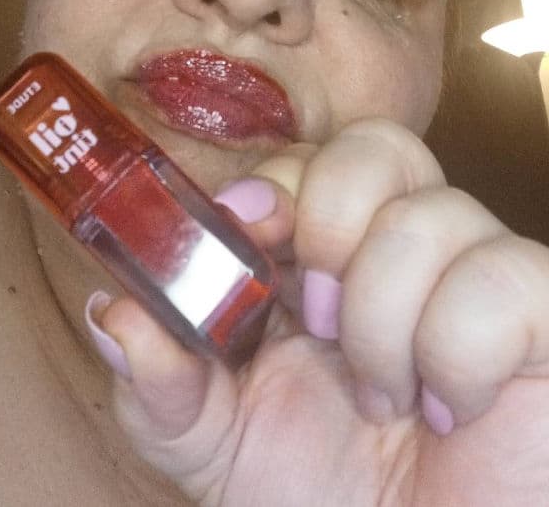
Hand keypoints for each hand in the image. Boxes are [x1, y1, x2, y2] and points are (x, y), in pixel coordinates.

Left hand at [90, 119, 548, 505]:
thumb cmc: (324, 498)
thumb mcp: (217, 446)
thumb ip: (160, 386)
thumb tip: (111, 314)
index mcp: (323, 260)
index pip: (309, 161)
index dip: (277, 178)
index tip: (246, 225)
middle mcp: (401, 248)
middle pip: (380, 145)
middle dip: (334, 218)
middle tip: (316, 314)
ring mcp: (475, 275)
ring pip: (436, 214)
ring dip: (384, 318)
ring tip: (382, 396)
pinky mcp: (538, 312)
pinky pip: (506, 277)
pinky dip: (457, 353)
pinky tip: (448, 407)